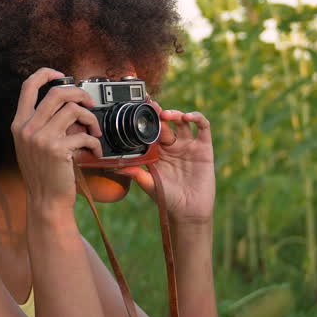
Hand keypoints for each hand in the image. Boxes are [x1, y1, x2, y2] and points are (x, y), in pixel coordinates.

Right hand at [11, 69, 102, 211]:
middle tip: (89, 104)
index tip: (62, 75)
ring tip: (95, 132)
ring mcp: (40, 138)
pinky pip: (84, 135)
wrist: (46, 200)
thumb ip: (40, 123)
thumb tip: (67, 104)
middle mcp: (27, 128)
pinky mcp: (57, 149)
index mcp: (19, 124)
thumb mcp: (31, 145)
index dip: (46, 74)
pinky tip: (95, 151)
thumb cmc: (43, 173)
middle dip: (80, 94)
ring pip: (74, 110)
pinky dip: (95, 143)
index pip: (28, 86)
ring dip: (91, 119)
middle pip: (57, 92)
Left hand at [117, 106, 214, 223]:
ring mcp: (188, 145)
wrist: (188, 211)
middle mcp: (172, 146)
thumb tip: (113, 165)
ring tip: (165, 115)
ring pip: (182, 121)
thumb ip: (134, 172)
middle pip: (165, 123)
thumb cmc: (167, 198)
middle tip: (150, 105)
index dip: (145, 119)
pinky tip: (188, 117)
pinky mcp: (204, 148)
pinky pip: (203, 127)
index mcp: (157, 152)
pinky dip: (197, 118)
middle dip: (157, 113)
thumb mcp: (148, 183)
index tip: (137, 108)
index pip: (150, 130)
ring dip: (175, 114)